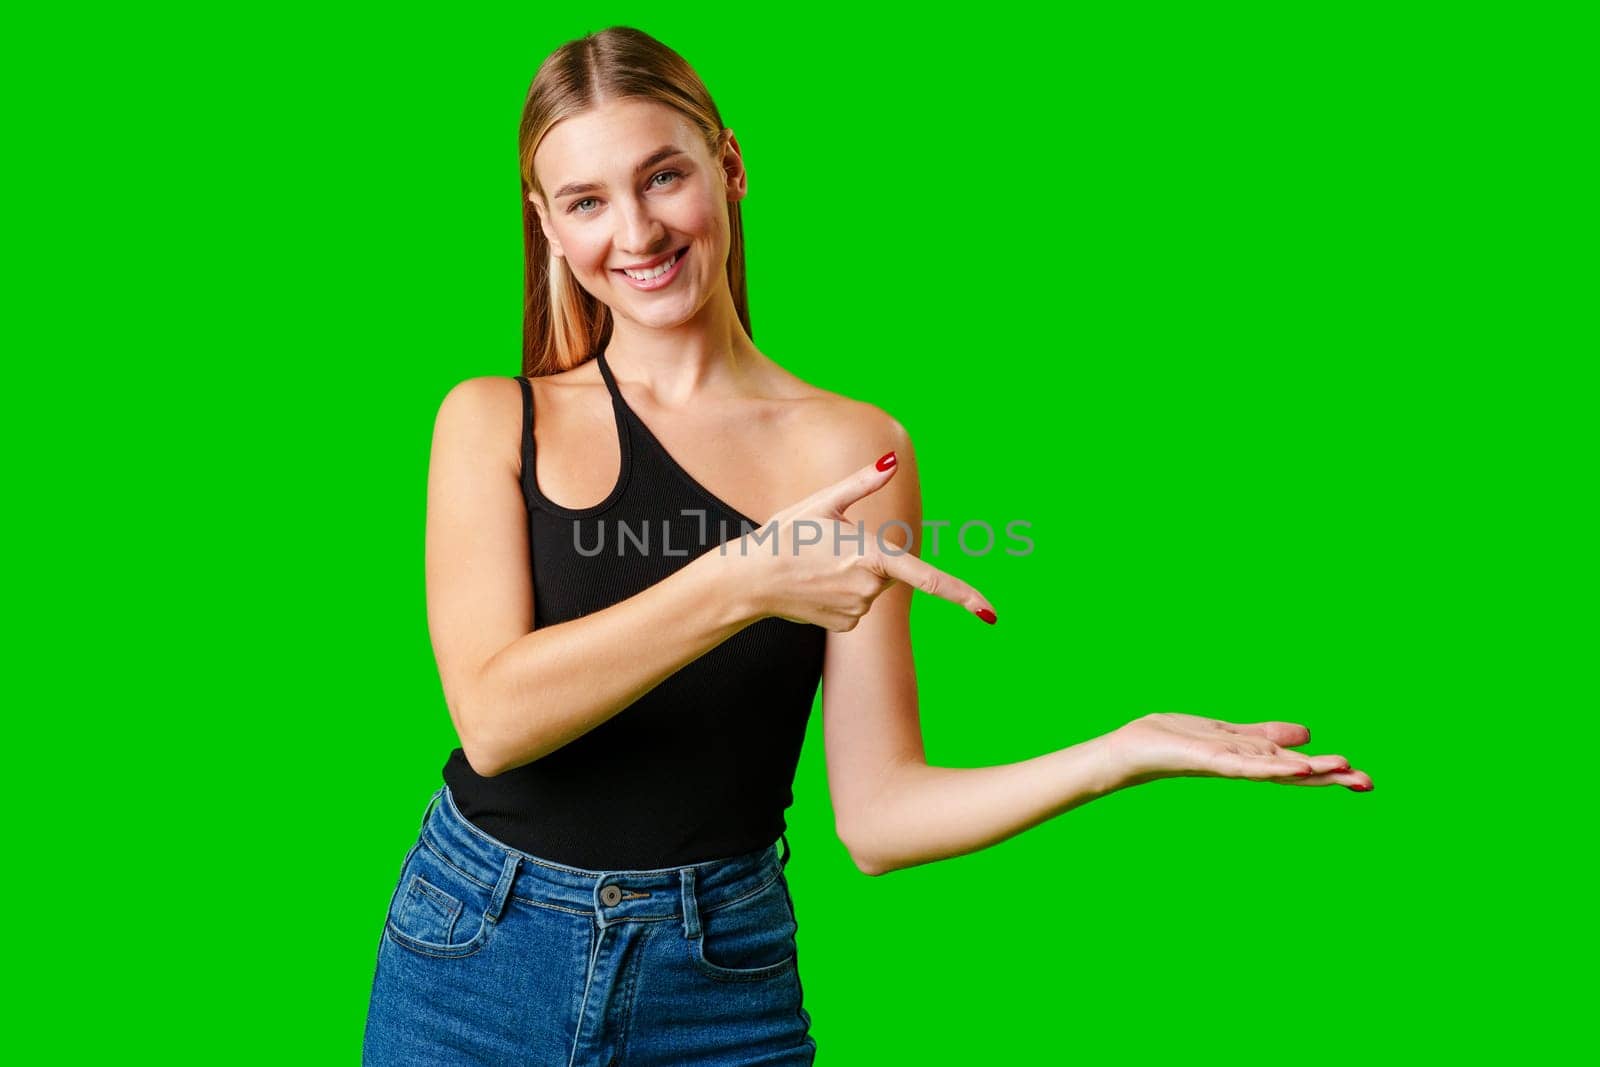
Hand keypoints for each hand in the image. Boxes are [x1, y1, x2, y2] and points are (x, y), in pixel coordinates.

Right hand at [730, 452, 997, 630]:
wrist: (750, 579)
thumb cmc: (786, 534)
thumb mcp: (823, 502)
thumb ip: (862, 483)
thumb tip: (892, 461)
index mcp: (871, 555)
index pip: (928, 579)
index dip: (963, 596)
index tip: (990, 614)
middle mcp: (869, 587)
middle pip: (891, 572)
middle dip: (871, 558)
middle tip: (832, 546)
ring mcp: (857, 609)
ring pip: (873, 589)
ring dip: (855, 576)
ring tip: (818, 564)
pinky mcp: (845, 624)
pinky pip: (857, 606)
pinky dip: (843, 594)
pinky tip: (816, 585)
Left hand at [1105, 712, 1372, 791]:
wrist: (1133, 750)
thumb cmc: (1176, 741)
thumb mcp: (1229, 733)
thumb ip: (1264, 735)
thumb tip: (1306, 734)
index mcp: (1250, 758)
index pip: (1296, 766)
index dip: (1329, 771)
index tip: (1365, 780)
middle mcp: (1243, 765)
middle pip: (1292, 772)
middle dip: (1330, 777)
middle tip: (1369, 783)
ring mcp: (1227, 764)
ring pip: (1274, 768)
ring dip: (1308, 770)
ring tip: (1342, 769)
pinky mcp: (1208, 760)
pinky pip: (1244, 765)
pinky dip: (1270, 766)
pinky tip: (1296, 765)